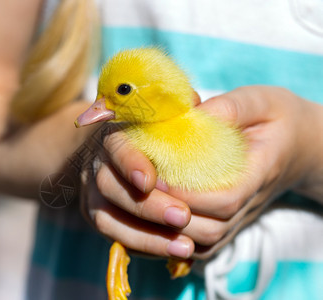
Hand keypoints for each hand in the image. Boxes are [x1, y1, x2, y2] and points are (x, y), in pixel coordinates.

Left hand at [81, 86, 322, 259]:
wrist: (297, 144)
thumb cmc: (275, 118)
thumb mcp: (260, 101)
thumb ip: (229, 107)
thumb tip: (189, 112)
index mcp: (259, 173)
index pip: (223, 199)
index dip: (184, 193)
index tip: (152, 175)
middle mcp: (249, 204)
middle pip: (209, 229)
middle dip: (168, 214)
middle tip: (137, 189)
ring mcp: (238, 219)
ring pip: (202, 243)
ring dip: (165, 231)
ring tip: (138, 202)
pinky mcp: (227, 223)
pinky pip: (200, 244)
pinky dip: (171, 238)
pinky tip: (148, 218)